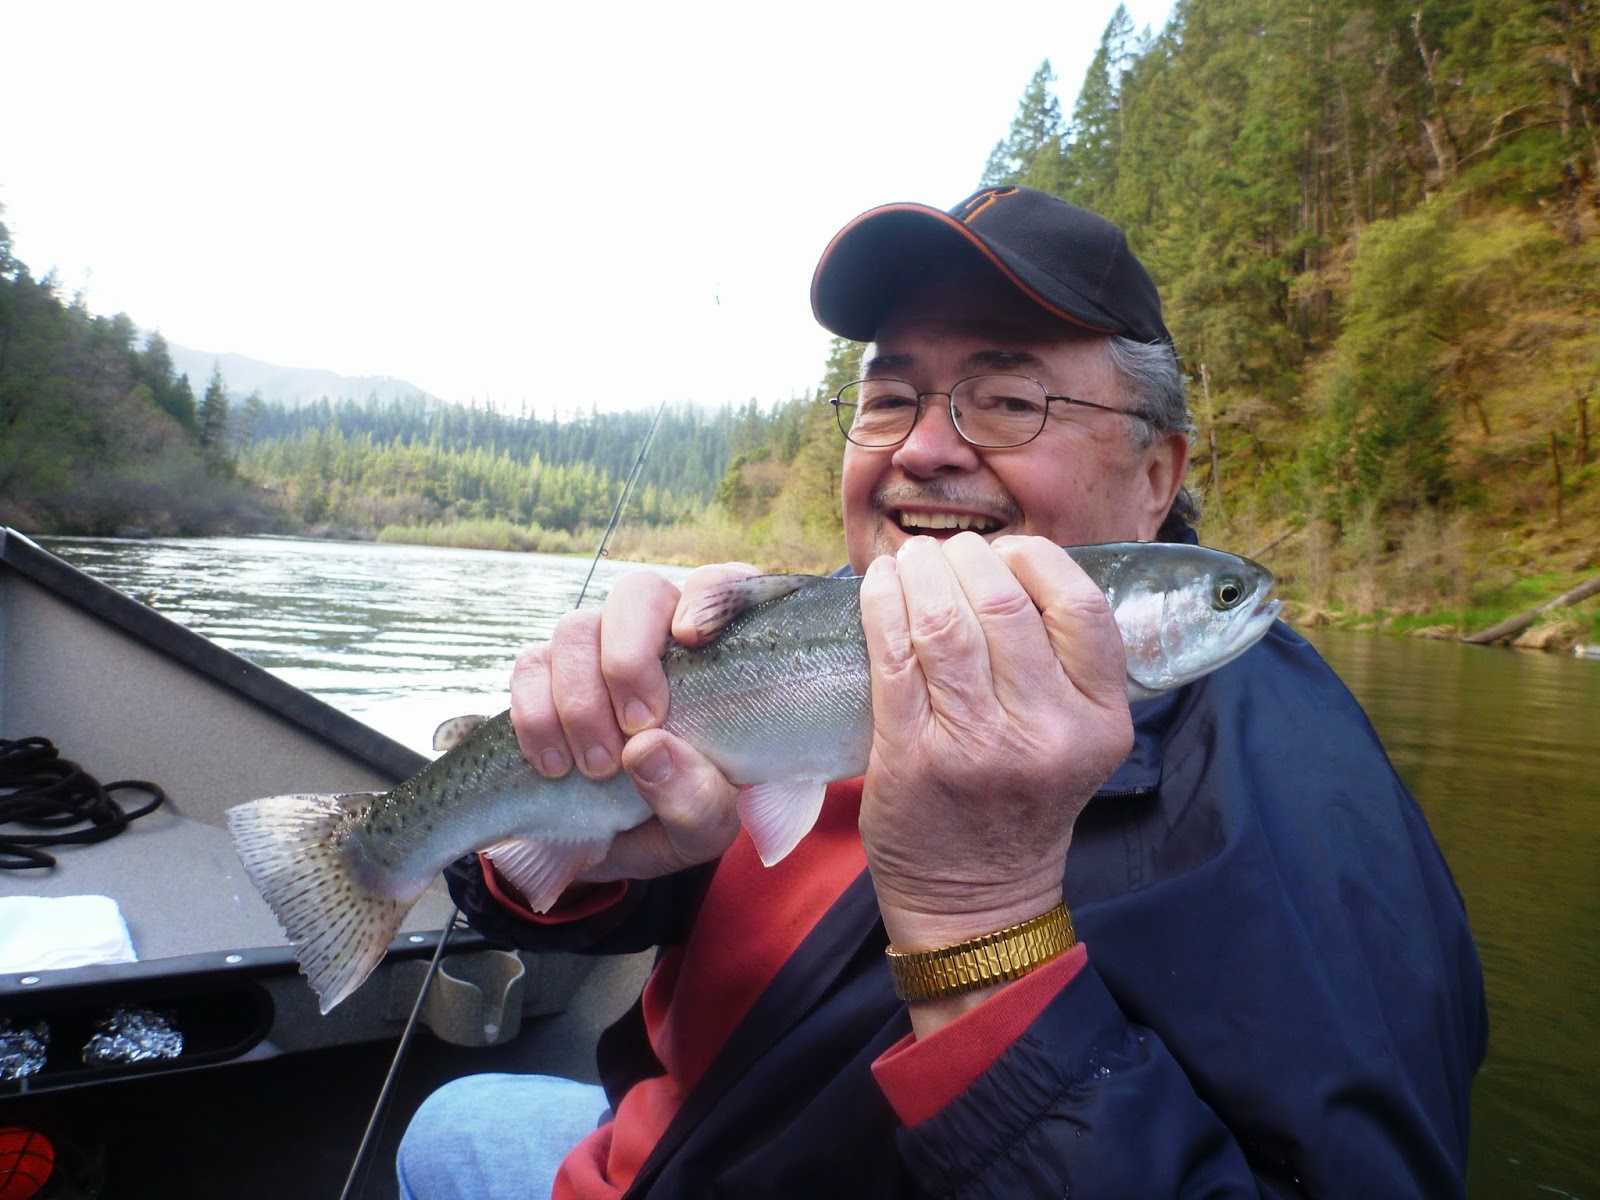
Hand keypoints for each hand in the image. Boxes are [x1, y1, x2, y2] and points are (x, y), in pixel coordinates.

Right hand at [505, 563, 758, 883]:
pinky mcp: (545, 675)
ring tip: (598, 768)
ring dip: (580, 701)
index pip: (725, 585)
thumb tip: (646, 749)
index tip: (692, 638)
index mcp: (719, 654)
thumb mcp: (706, 827)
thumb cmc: (682, 815)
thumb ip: (696, 799)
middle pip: (637, 592)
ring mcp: (596, 648)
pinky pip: (529, 668)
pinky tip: (555, 766)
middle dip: (629, 655)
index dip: (707, 595)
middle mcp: (657, 634)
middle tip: (638, 725)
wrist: (615, 845)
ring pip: (575, 629)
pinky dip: (536, 718)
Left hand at [856, 534, 1132, 954]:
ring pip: (945, 622)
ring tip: (911, 562)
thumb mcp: (1076, 741)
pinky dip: (882, 606)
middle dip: (969, 559)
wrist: (976, 899)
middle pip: (1005, 604)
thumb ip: (1063, 666)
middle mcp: (1046, 732)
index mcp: (1100, 722)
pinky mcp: (912, 753)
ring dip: (921, 573)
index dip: (1037, 560)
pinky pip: (894, 655)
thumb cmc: (1021, 805)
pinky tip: (879, 586)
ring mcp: (977, 744)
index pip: (1081, 607)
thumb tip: (1009, 564)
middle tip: (948, 553)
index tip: (1007, 553)